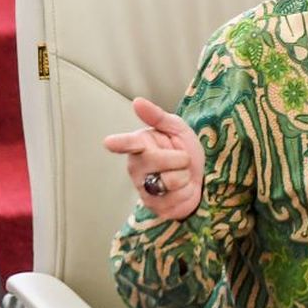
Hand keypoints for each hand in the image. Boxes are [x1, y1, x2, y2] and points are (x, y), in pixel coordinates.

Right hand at [103, 97, 204, 220]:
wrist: (197, 178)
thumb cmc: (183, 150)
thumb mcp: (176, 129)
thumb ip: (157, 116)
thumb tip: (137, 101)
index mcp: (139, 144)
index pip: (129, 143)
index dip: (121, 143)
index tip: (110, 142)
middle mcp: (136, 166)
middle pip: (157, 160)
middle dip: (180, 159)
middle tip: (181, 159)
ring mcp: (143, 188)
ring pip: (170, 180)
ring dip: (184, 177)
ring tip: (180, 175)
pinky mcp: (153, 206)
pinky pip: (177, 198)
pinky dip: (187, 192)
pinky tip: (180, 190)